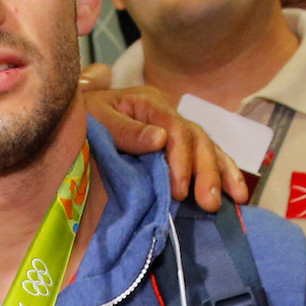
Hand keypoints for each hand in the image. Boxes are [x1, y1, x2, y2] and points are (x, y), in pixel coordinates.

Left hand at [81, 85, 248, 211]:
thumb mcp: (96, 120)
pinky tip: (235, 193)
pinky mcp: (177, 149)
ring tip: (235, 199)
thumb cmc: (80, 121)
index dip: (181, 159)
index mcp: (149, 103)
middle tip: (208, 202)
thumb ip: (126, 131)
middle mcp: (167, 115)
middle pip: (197, 139)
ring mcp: (175, 130)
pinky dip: (222, 173)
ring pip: (207, 148)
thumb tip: (161, 138)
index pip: (176, 127)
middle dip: (206, 171)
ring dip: (222, 174)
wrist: (70, 124)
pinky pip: (206, 158)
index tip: (179, 189)